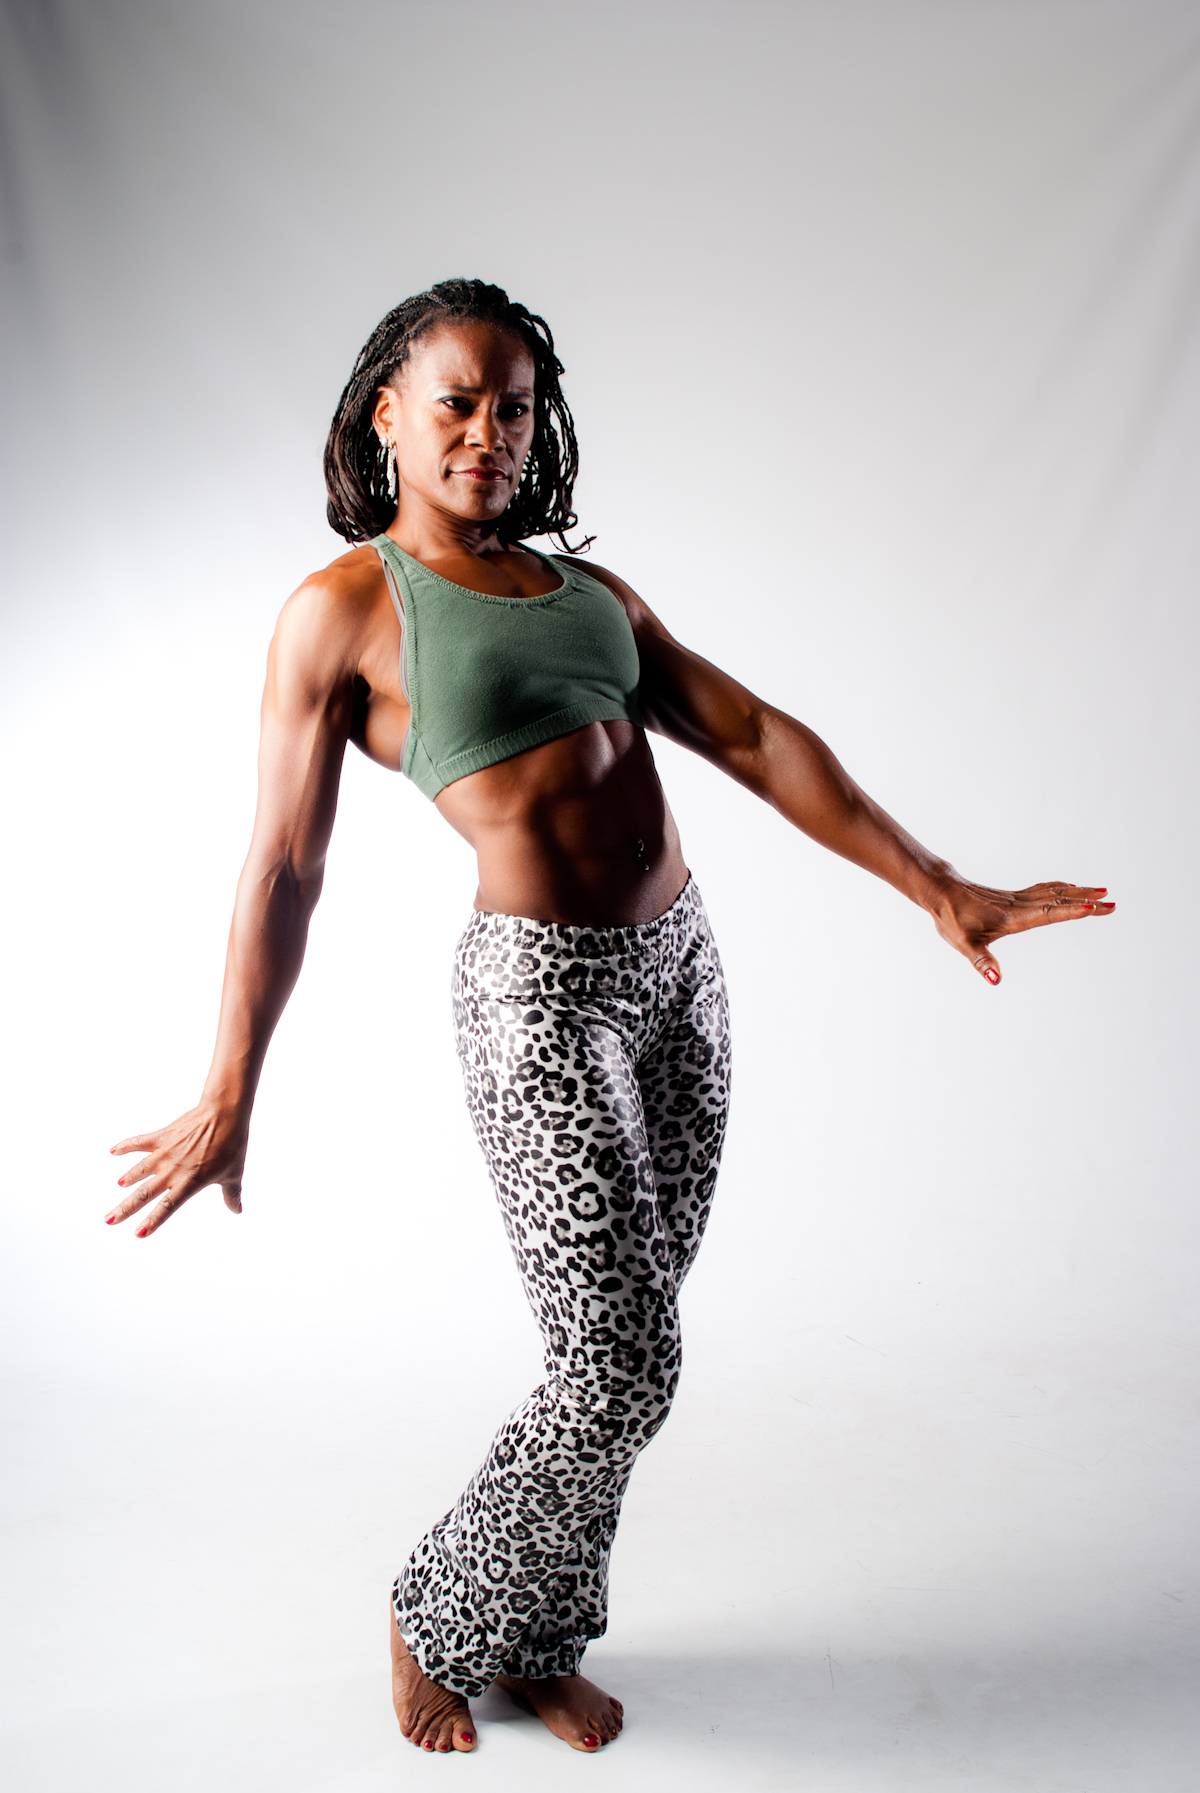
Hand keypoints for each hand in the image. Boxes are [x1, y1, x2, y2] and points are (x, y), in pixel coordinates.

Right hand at [106, 1103, 248, 1236]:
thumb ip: (231, 1194)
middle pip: (144, 1193)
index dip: (152, 1221)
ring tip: (119, 1187)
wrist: (225, 1113)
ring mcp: (166, 1152)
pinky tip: (113, 1150)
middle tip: (109, 1219)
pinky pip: (141, 1142)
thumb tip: (237, 1209)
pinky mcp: (164, 1136)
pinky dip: (126, 1146)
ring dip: (128, 1179)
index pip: (167, 1207)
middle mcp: (173, 1170)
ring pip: (139, 1170)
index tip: (138, 1233)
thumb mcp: (234, 1173)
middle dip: (125, 1208)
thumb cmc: (232, 1144)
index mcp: (190, 1182)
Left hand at [930, 879, 1114, 984]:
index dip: (1072, 911)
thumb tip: (996, 980)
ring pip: (1054, 892)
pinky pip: (1043, 890)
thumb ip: (982, 962)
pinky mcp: (1012, 897)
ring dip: (1079, 893)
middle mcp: (1019, 906)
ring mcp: (1017, 899)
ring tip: (1102, 893)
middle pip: (1059, 901)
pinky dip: (1061, 888)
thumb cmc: (951, 920)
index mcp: (1013, 918)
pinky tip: (1069, 887)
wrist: (939, 892)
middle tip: (1113, 903)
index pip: (1049, 913)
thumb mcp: (964, 945)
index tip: (1095, 907)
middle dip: (1087, 902)